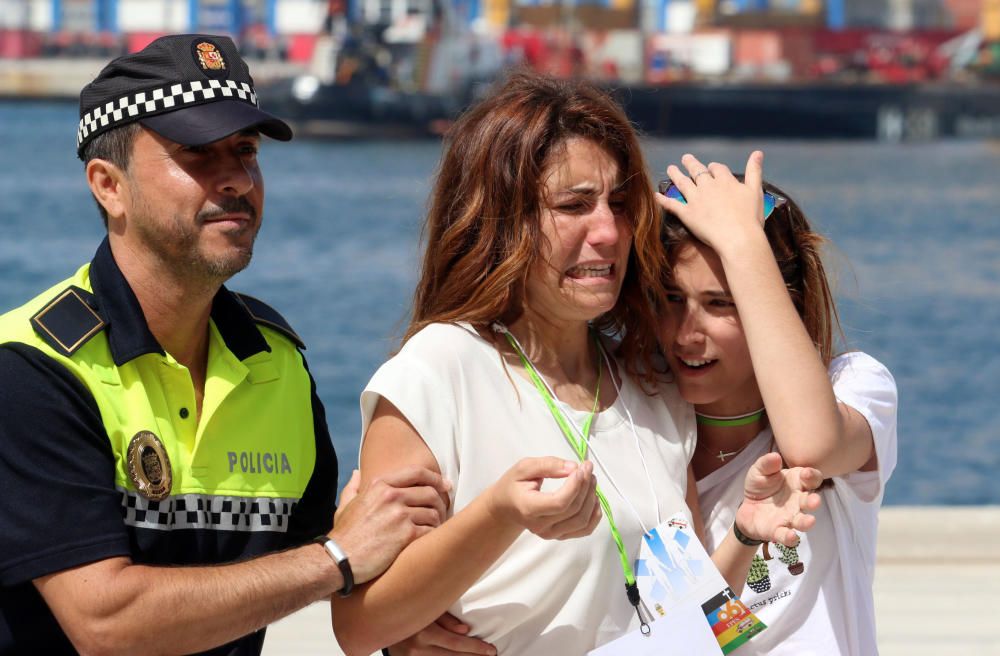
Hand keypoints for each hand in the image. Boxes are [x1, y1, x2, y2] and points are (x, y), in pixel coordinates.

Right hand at [330, 465, 451, 583]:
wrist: (338, 560)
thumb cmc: (344, 535)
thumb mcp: (345, 505)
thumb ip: (353, 487)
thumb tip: (356, 473)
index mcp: (380, 484)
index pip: (417, 473)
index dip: (436, 478)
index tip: (445, 486)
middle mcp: (391, 495)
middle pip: (430, 492)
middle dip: (440, 503)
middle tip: (442, 513)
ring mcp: (399, 514)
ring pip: (433, 512)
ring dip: (438, 522)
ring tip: (435, 529)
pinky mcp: (406, 534)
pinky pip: (431, 530)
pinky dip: (434, 536)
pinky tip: (429, 542)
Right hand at [386, 613, 496, 655]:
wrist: (376, 618)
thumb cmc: (404, 605)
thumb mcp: (426, 606)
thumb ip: (445, 618)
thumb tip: (465, 629)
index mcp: (423, 631)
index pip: (456, 643)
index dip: (475, 647)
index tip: (491, 650)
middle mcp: (417, 647)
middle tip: (490, 655)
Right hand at [486, 457, 601, 539]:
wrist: (507, 507)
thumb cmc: (514, 485)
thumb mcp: (524, 468)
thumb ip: (548, 465)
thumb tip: (573, 468)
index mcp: (529, 508)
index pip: (559, 502)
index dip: (575, 486)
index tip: (580, 468)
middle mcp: (540, 526)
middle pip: (574, 509)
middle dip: (586, 486)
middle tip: (587, 467)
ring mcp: (551, 534)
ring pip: (582, 521)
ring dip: (592, 498)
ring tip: (591, 479)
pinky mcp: (560, 535)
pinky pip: (584, 530)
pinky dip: (594, 515)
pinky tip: (594, 498)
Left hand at [654, 151, 766, 253]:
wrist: (738, 238)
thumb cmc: (750, 217)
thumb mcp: (755, 191)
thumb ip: (754, 171)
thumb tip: (758, 152)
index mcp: (725, 180)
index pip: (717, 168)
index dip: (713, 167)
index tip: (710, 167)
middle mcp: (708, 186)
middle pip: (697, 171)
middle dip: (691, 164)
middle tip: (685, 158)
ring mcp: (696, 199)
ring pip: (683, 183)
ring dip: (675, 174)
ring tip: (670, 168)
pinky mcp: (687, 213)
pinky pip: (672, 204)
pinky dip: (663, 200)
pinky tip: (656, 195)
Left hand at [736, 452, 821, 546]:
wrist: (746, 507)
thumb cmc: (760, 486)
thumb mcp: (759, 471)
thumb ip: (766, 464)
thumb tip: (775, 457)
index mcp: (797, 482)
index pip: (811, 478)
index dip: (812, 476)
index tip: (806, 474)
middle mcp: (798, 501)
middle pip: (810, 500)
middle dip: (814, 501)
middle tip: (814, 500)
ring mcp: (790, 517)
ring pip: (802, 520)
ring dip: (807, 522)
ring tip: (809, 521)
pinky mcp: (778, 530)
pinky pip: (786, 535)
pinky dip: (790, 537)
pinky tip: (790, 536)